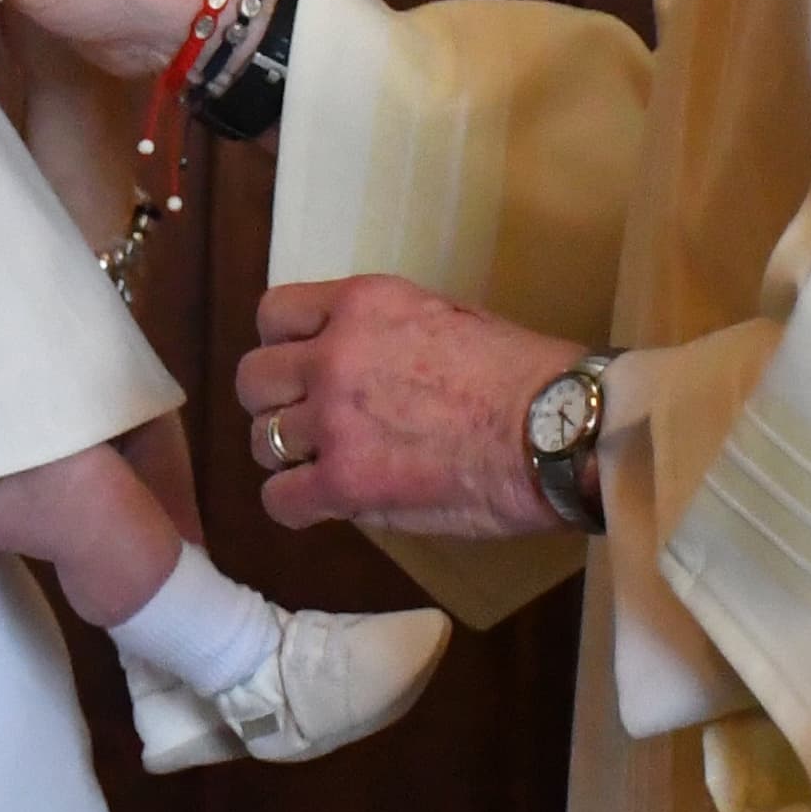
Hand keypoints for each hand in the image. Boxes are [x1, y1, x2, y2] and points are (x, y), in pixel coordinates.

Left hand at [234, 275, 583, 540]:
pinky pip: (280, 499)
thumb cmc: (524, 375)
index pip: (274, 314)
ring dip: (286, 456)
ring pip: (261, 439)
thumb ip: (386, 332)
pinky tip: (322, 505)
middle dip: (275, 403)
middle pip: (253, 379)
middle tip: (309, 424)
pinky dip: (295, 506)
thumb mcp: (446, 316)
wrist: (557, 431)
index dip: (281, 347)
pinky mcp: (344, 480)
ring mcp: (334, 418)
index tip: (302, 370)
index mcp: (362, 304)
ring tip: (323, 468)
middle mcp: (334, 353)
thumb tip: (361, 358)